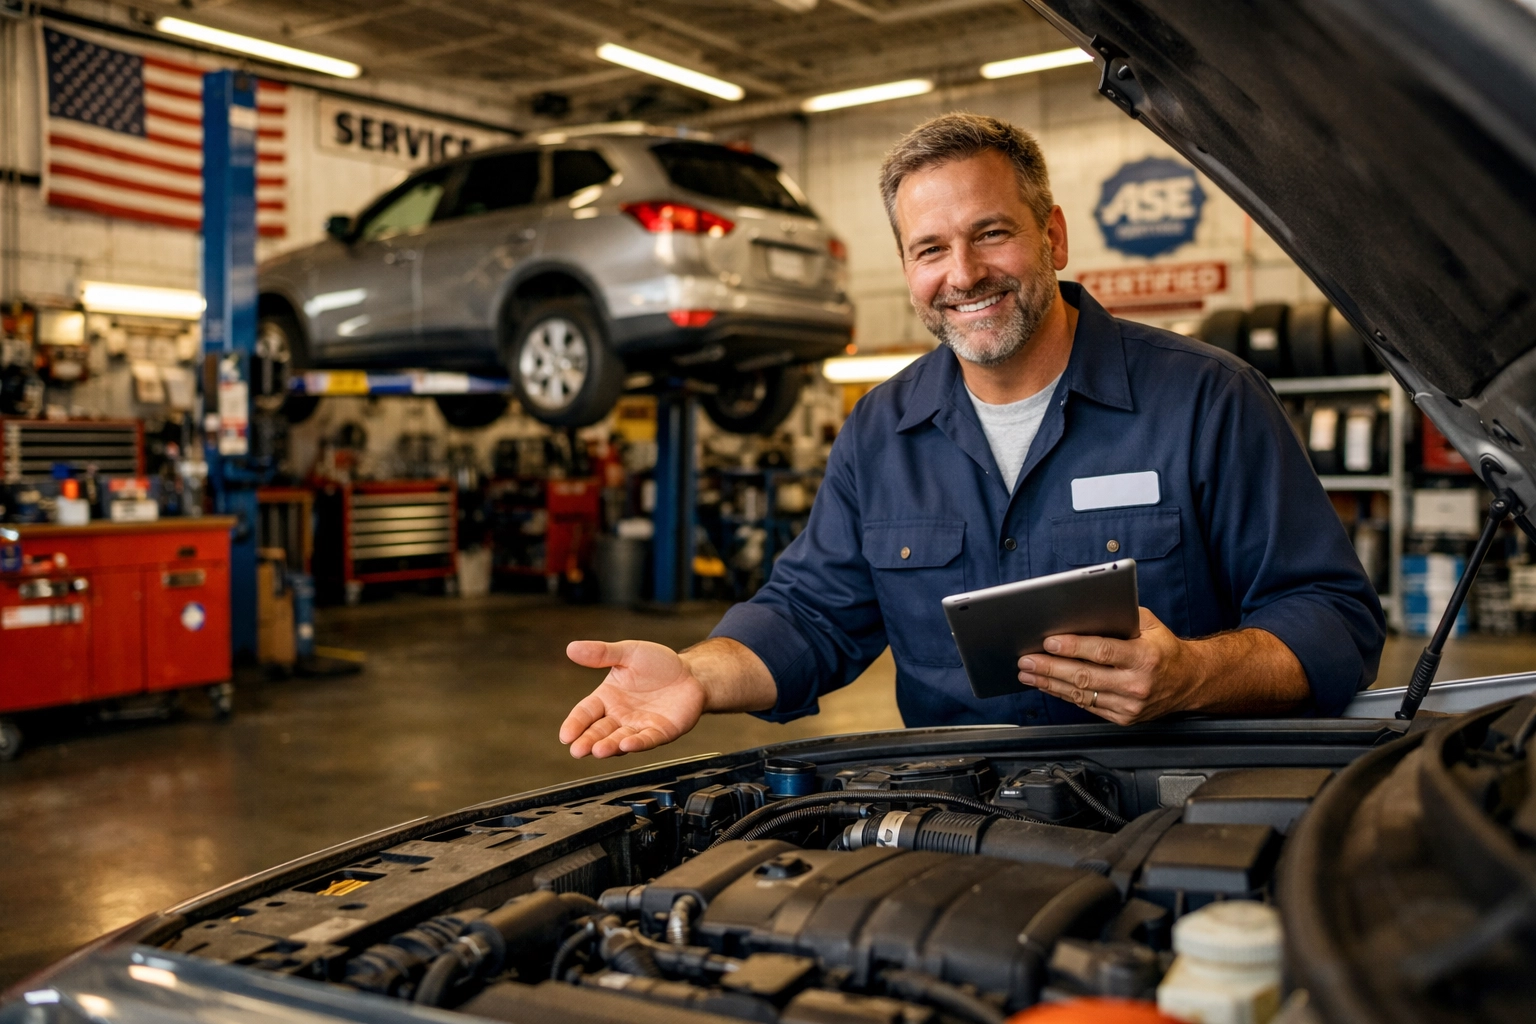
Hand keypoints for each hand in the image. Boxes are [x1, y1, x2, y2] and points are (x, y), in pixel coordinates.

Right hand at [561, 640, 706, 757]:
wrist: (691, 673)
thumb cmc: (658, 664)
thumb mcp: (628, 653)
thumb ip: (602, 653)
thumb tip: (572, 648)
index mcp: (607, 697)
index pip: (585, 712)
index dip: (575, 724)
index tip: (565, 735)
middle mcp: (620, 715)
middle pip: (599, 731)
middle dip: (587, 741)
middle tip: (577, 750)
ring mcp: (639, 726)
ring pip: (620, 739)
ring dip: (609, 746)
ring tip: (598, 750)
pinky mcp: (660, 732)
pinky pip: (647, 739)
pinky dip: (637, 743)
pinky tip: (627, 744)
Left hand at [1017, 607, 1197, 724]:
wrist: (1190, 682)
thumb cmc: (1165, 649)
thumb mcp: (1150, 625)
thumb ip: (1120, 617)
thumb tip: (1082, 613)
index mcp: (1145, 657)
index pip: (1102, 651)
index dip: (1073, 647)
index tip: (1048, 642)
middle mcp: (1138, 684)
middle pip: (1085, 676)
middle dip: (1050, 668)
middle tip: (1026, 660)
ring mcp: (1130, 705)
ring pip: (1082, 694)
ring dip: (1050, 684)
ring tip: (1028, 674)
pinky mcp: (1124, 718)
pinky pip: (1087, 706)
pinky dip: (1064, 695)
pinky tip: (1048, 685)